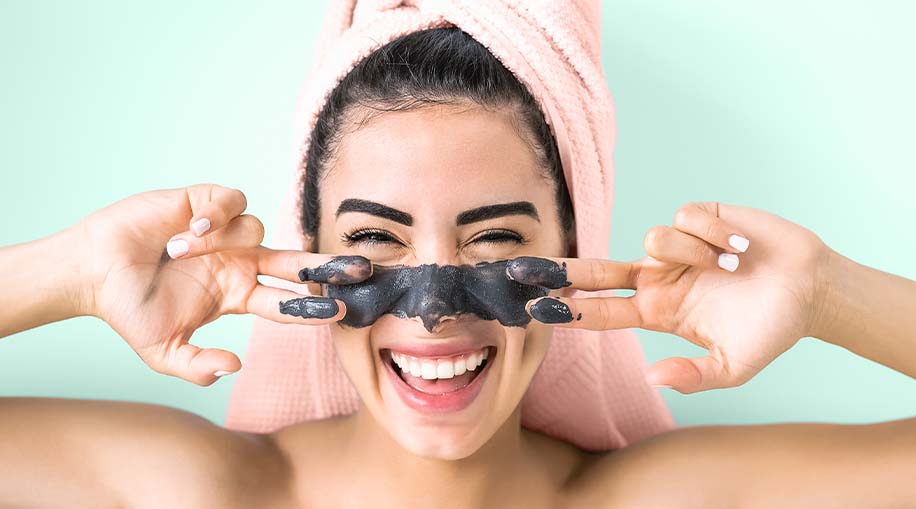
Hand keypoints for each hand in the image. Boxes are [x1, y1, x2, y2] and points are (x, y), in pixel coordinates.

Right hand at [74, 184, 371, 384]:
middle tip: (361, 270)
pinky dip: (216, 216)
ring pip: (257, 231)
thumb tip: (235, 368)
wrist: (93, 272)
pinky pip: (232, 203)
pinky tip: (188, 230)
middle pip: (297, 263)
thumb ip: (198, 367)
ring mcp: (225, 233)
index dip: (313, 307)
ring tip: (178, 251)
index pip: (287, 302)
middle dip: (328, 266)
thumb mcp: (164, 352)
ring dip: (221, 243)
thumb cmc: (128, 311)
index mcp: (237, 294)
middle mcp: (239, 262)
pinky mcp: (206, 203)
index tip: (341, 312)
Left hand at [507, 202, 831, 393]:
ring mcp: (676, 247)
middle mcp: (659, 277)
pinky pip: (685, 219)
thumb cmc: (770, 330)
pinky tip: (739, 246)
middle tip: (521, 269)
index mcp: (658, 311)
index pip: (604, 310)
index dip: (571, 309)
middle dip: (560, 268)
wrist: (812, 289)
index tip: (536, 309)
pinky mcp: (699, 217)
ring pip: (652, 239)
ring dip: (693, 254)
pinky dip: (715, 235)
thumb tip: (650, 378)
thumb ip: (692, 375)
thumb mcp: (732, 366)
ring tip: (731, 267)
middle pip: (597, 268)